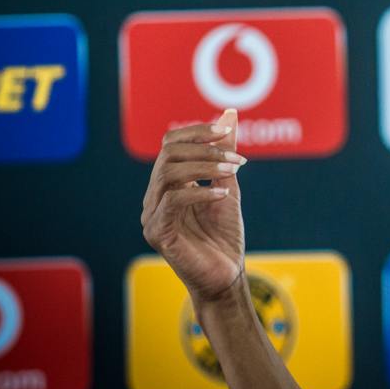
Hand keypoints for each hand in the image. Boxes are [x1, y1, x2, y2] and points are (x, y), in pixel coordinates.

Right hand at [141, 108, 248, 302]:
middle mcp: (154, 196)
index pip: (171, 143)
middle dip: (205, 149)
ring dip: (205, 167)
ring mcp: (152, 215)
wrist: (225, 275)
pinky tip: (222, 194)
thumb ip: (225, 151)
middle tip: (237, 158)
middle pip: (168, 154)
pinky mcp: (157, 233)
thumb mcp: (228, 183)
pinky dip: (200, 192)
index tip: (226, 131)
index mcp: (168, 184)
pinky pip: (173, 202)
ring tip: (233, 172)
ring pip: (169, 174)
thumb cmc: (224, 234)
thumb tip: (230, 113)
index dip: (197, 132)